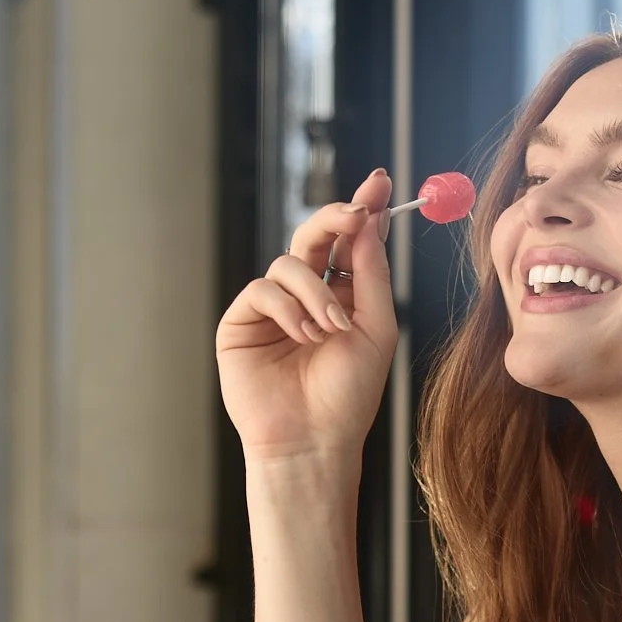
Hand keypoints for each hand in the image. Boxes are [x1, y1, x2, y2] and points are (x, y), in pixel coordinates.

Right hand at [217, 169, 399, 463]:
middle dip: (335, 219)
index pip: (351, 241)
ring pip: (290, 262)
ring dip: (316, 292)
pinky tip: (304, 337)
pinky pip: (263, 289)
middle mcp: (307, 294)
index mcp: (345, 294)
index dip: (362, 209)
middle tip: (355, 215)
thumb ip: (371, 273)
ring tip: (331, 331)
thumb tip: (367, 220)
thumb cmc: (349, 393)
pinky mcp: (242, 321)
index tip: (379, 182)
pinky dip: (288, 308)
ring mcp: (273, 307)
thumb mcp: (375, 327)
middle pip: (315, 235)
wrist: (315, 439)